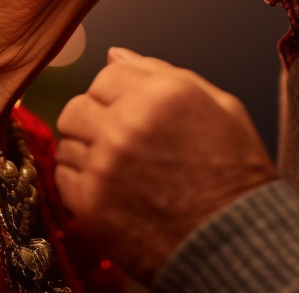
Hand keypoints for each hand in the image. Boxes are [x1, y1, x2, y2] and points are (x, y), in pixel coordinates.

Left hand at [55, 47, 277, 283]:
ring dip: (87, 150)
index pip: (106, 75)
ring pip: (67, 139)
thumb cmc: (235, 177)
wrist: (236, 245)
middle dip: (95, 119)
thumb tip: (115, 54)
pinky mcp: (90, 202)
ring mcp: (105, 164)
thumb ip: (163, 73)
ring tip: (120, 169)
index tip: (130, 113)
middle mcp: (127, 124)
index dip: (118, 94)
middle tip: (120, 141)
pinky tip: (110, 188)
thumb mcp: (220, 108)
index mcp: (161, 94)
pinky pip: (63, 176)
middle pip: (79, 106)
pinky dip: (80, 180)